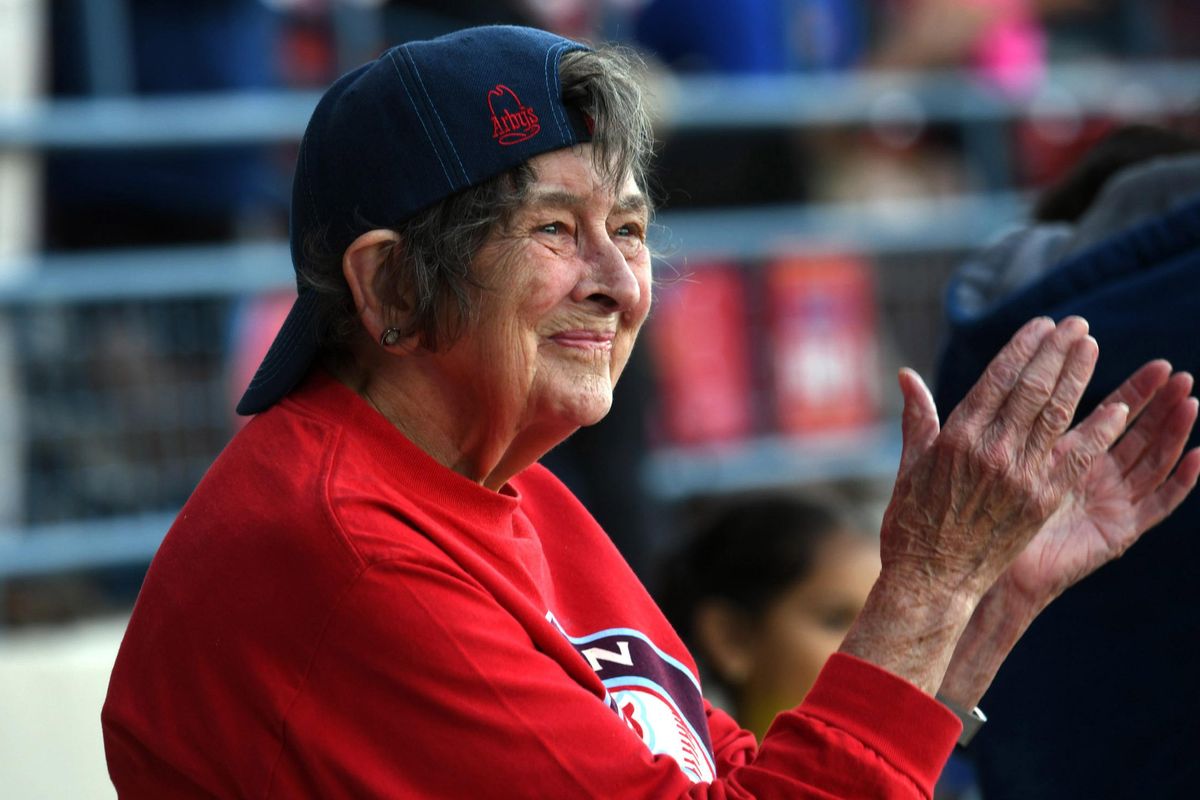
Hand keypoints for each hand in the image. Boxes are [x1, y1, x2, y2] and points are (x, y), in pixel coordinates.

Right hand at [842, 316, 1124, 693]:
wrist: (931, 581)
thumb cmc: (912, 524)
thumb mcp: (908, 466)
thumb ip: (917, 418)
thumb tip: (906, 375)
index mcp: (955, 437)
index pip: (997, 379)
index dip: (1023, 348)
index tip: (1042, 326)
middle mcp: (989, 451)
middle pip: (1031, 389)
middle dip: (1056, 352)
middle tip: (1076, 326)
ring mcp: (1018, 476)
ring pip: (1056, 414)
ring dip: (1078, 377)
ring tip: (1092, 347)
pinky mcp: (1039, 502)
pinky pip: (1076, 459)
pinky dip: (1098, 432)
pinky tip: (1117, 410)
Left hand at [994, 360, 1199, 614]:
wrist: (976, 563)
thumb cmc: (977, 511)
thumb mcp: (990, 456)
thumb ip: (997, 419)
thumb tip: (932, 375)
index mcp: (1067, 456)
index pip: (1105, 414)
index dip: (1129, 389)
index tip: (1150, 363)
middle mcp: (1093, 476)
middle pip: (1136, 432)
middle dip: (1157, 402)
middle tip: (1176, 371)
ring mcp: (1109, 503)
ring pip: (1152, 461)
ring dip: (1173, 431)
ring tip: (1190, 399)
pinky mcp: (1118, 531)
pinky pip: (1158, 505)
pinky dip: (1181, 482)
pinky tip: (1198, 456)